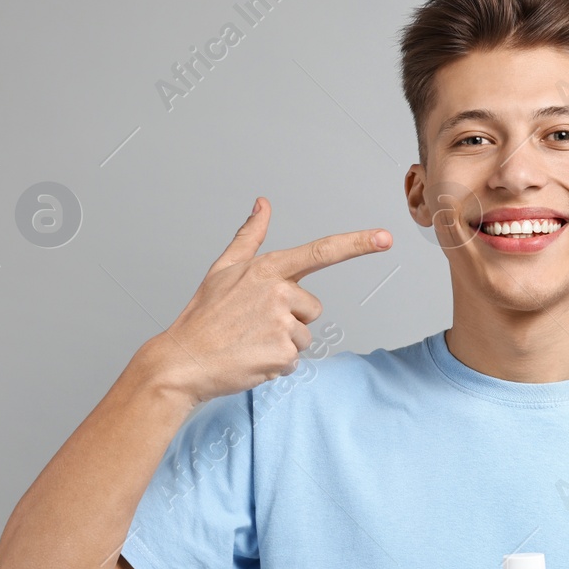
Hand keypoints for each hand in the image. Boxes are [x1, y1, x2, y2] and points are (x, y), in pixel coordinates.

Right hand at [147, 197, 391, 405]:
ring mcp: (281, 324)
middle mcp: (278, 292)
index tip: (385, 237)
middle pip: (312, 308)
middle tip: (253, 325)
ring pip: (304, 335)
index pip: (320, 252)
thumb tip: (263, 204)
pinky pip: (295, 360)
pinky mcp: (283, 353)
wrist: (183, 361)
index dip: (356, 244)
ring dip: (282, 343)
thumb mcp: (223, 269)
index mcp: (267, 270)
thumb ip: (249, 237)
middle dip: (290, 319)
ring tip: (249, 341)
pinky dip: (276, 364)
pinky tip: (251, 358)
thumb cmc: (204, 316)